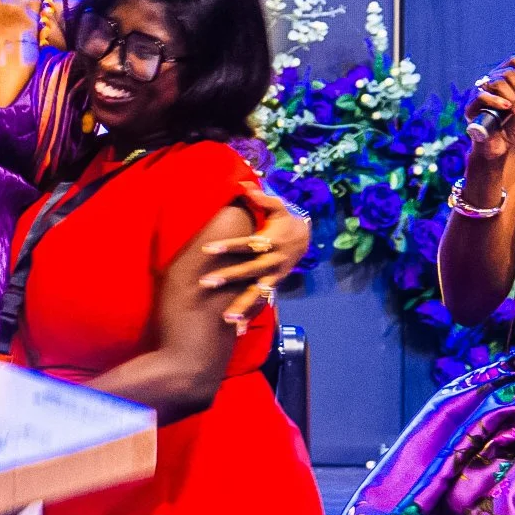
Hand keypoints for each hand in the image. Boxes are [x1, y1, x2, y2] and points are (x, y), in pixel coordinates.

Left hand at [201, 184, 308, 327]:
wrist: (307, 239)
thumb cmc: (285, 220)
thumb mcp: (277, 206)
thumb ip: (260, 198)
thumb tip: (242, 184)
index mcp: (271, 241)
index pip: (247, 244)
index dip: (228, 246)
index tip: (208, 250)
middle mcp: (273, 261)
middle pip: (249, 271)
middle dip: (228, 278)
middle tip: (206, 283)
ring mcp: (274, 276)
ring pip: (257, 293)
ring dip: (242, 307)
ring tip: (226, 319)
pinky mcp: (274, 286)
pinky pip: (262, 303)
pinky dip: (251, 317)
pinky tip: (237, 330)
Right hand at [467, 56, 514, 162]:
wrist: (503, 145)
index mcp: (505, 79)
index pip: (513, 61)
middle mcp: (491, 83)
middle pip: (508, 72)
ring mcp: (480, 93)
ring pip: (497, 82)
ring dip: (513, 96)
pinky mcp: (471, 106)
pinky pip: (482, 95)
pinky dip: (497, 101)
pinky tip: (507, 108)